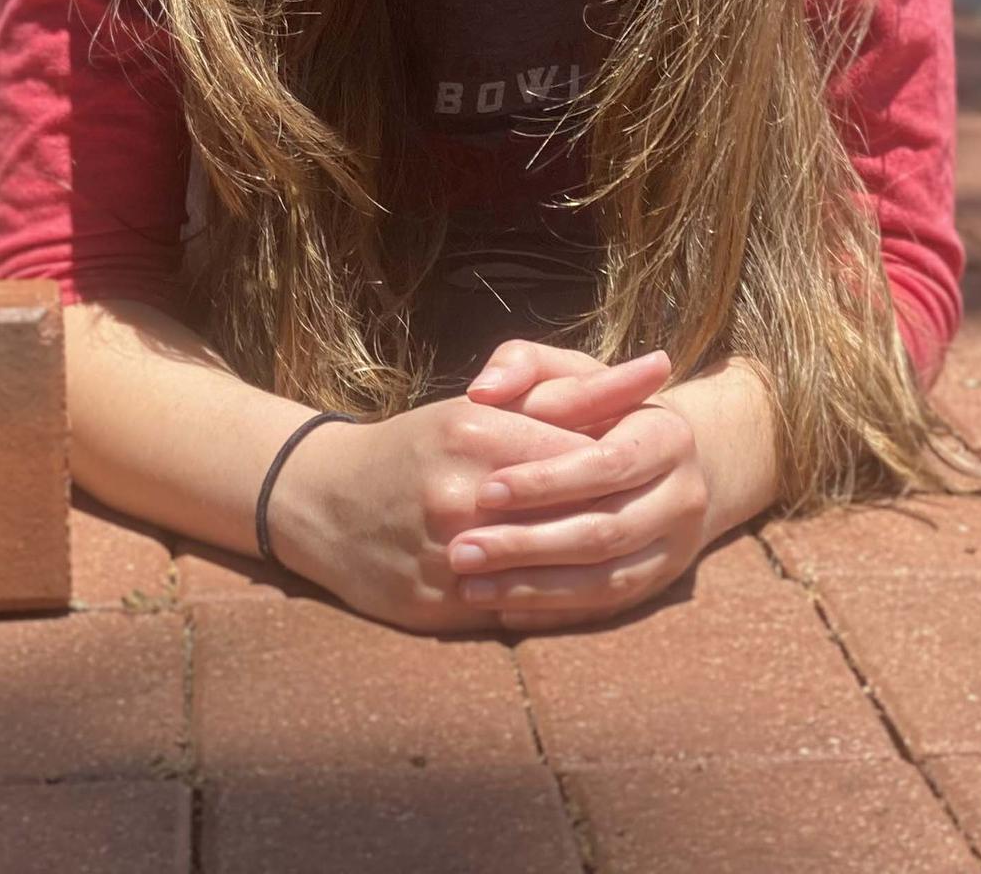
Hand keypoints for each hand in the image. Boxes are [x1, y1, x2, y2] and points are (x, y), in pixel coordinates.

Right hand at [265, 390, 656, 634]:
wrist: (322, 500)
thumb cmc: (412, 446)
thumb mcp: (477, 407)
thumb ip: (565, 394)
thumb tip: (658, 370)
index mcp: (474, 430)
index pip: (579, 453)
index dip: (621, 466)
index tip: (652, 469)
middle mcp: (462, 490)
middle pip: (571, 512)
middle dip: (614, 517)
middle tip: (649, 519)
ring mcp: (448, 550)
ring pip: (548, 569)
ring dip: (587, 568)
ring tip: (623, 560)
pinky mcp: (437, 602)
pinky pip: (514, 610)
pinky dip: (550, 605)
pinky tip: (575, 597)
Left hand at [452, 339, 712, 629]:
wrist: (661, 458)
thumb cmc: (593, 406)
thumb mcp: (565, 372)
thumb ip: (520, 365)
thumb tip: (482, 392)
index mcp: (667, 436)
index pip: (605, 464)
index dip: (546, 481)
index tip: (484, 491)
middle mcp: (684, 496)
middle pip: (605, 530)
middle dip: (528, 544)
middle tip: (461, 551)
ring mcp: (675, 547)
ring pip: (606, 580)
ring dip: (534, 588)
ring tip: (470, 586)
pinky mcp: (658, 585)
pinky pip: (606, 610)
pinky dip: (554, 612)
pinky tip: (501, 609)